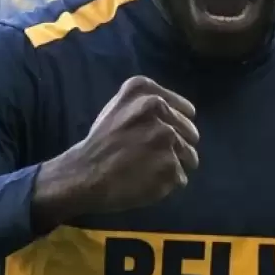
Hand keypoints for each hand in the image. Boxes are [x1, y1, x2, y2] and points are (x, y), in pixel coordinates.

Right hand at [32, 76, 199, 225]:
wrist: (84, 173)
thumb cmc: (101, 142)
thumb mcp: (119, 107)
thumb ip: (148, 104)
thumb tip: (183, 113)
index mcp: (145, 90)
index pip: (186, 111)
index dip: (177, 127)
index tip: (161, 137)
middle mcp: (159, 109)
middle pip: (191, 133)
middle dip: (178, 147)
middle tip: (153, 157)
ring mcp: (166, 137)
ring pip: (190, 156)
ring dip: (174, 166)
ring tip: (149, 170)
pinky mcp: (170, 165)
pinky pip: (181, 178)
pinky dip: (167, 183)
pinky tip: (146, 181)